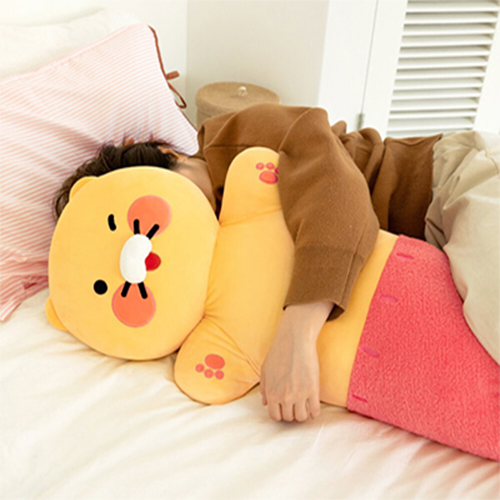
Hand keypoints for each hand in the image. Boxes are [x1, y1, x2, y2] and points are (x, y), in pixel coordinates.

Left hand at [260, 301, 332, 422]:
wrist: (295, 340)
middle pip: (289, 418)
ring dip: (303, 413)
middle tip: (295, 405)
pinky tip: (313, 407)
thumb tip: (265, 403)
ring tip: (304, 405)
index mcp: (271, 393)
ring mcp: (299, 395)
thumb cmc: (278, 352)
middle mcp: (284, 397)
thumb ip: (264, 388)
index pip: (275, 416)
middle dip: (291, 412)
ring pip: (302, 417)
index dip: (280, 413)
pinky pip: (315, 411)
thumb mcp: (265, 370)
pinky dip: (314, 412)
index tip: (284, 408)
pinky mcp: (313, 390)